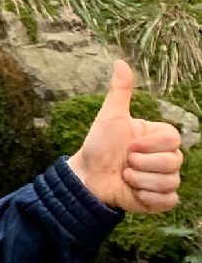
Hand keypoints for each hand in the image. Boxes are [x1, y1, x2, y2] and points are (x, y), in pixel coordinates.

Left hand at [68, 60, 184, 213]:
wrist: (87, 177)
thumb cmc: (99, 145)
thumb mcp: (110, 117)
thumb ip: (120, 92)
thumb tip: (120, 61)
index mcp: (159, 138)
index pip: (173, 138)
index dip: (149, 145)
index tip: (129, 146)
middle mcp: (165, 158)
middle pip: (174, 161)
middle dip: (142, 164)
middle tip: (124, 163)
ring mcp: (164, 179)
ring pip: (171, 181)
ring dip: (141, 181)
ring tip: (125, 176)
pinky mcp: (160, 200)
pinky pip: (169, 201)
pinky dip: (148, 198)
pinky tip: (133, 192)